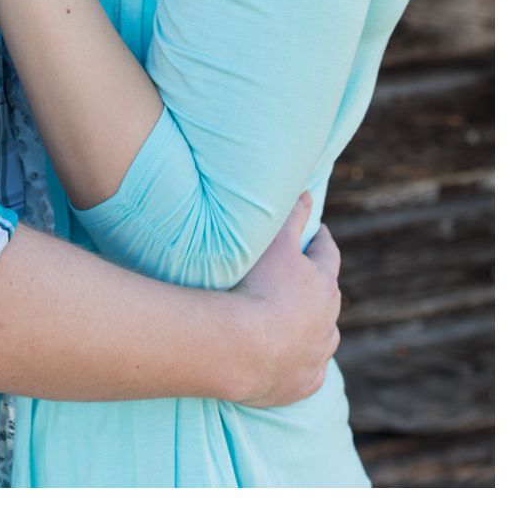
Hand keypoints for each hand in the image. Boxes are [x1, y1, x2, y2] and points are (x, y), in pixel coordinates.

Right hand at [229, 194, 341, 408]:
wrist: (244, 348)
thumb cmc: (259, 288)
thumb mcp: (275, 244)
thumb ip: (292, 216)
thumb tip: (307, 192)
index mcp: (323, 283)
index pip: (328, 254)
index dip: (321, 241)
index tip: (318, 232)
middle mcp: (328, 320)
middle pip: (329, 298)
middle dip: (320, 286)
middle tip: (305, 278)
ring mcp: (318, 354)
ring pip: (325, 336)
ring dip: (315, 327)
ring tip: (298, 322)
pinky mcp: (305, 382)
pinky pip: (310, 369)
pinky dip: (303, 361)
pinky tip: (292, 359)